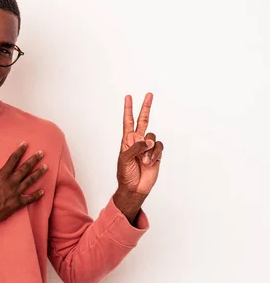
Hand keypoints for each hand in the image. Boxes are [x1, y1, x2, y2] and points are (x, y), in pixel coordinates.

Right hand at [0, 143, 47, 238]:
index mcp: (1, 175)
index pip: (13, 159)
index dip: (20, 150)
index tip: (25, 144)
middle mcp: (10, 183)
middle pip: (25, 168)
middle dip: (34, 159)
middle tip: (41, 153)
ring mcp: (15, 194)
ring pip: (30, 181)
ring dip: (39, 173)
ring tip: (46, 167)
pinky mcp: (16, 205)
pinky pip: (29, 199)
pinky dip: (36, 195)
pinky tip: (42, 191)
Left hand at [114, 93, 163, 218]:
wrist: (134, 187)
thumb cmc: (125, 173)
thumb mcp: (124, 159)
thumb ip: (135, 147)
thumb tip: (148, 141)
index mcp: (127, 140)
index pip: (128, 121)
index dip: (128, 109)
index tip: (128, 97)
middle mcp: (138, 141)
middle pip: (143, 120)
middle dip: (146, 108)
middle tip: (149, 94)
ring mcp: (148, 147)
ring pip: (153, 137)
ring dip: (148, 149)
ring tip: (143, 160)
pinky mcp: (157, 154)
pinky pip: (159, 147)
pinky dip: (155, 153)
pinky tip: (150, 161)